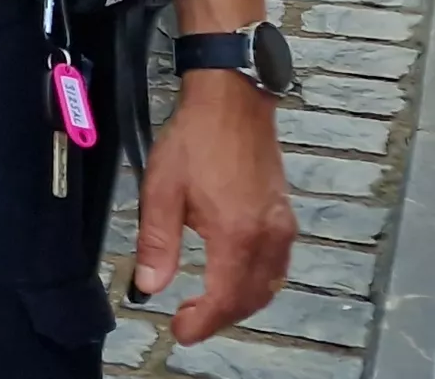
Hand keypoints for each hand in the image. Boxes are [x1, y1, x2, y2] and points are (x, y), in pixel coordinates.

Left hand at [129, 71, 295, 342]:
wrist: (232, 103)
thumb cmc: (195, 141)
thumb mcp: (161, 190)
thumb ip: (157, 243)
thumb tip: (149, 286)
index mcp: (236, 233)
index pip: (225, 298)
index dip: (203, 322)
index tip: (180, 331)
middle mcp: (267, 236)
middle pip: (250, 299)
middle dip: (220, 318)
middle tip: (188, 322)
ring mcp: (281, 227)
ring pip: (268, 286)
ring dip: (240, 304)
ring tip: (207, 306)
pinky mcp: (285, 216)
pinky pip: (278, 266)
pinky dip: (257, 284)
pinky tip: (235, 281)